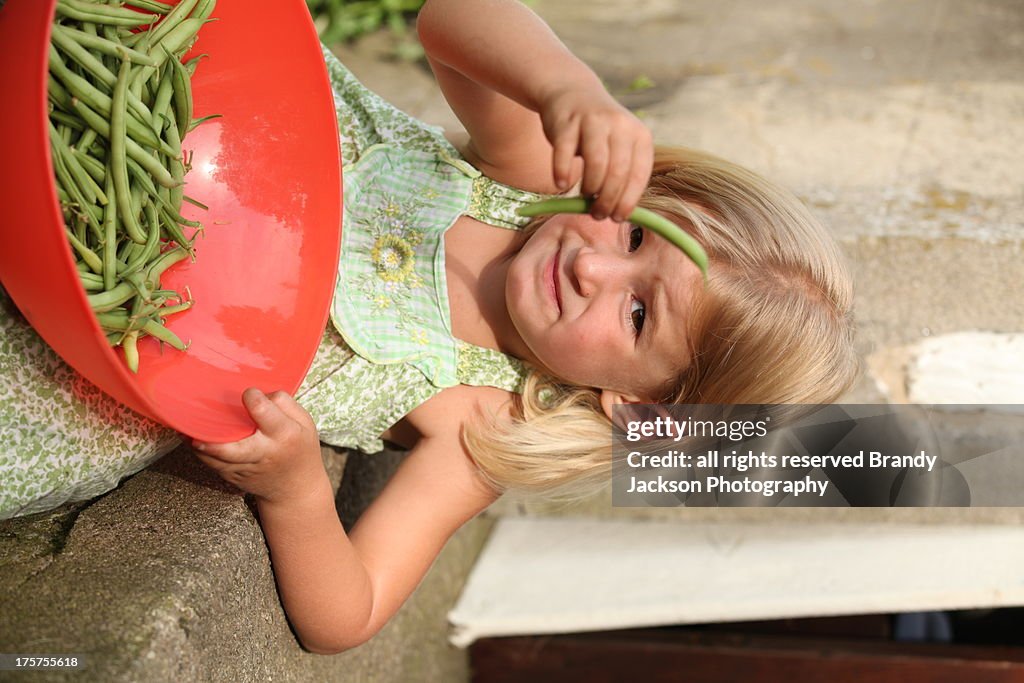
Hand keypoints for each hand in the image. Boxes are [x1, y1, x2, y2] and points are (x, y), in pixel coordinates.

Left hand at [191, 388, 325, 505]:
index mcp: (284, 434)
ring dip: (199, 445)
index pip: (264, 412)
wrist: (295, 488)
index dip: (253, 397)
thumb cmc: (299, 448)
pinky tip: (191, 438)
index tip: (249, 393)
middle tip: (196, 428)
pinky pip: (211, 464)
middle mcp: (264, 453)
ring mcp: (246, 468)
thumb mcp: (304, 422)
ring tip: (185, 429)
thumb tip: (256, 393)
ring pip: (216, 459)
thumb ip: (284, 404)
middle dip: (215, 441)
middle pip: (235, 449)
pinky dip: (199, 452)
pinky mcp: (233, 477)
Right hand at [539, 84, 653, 222]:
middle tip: (598, 214)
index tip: (617, 218)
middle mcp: (620, 125)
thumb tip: (617, 215)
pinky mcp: (567, 122)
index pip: (639, 175)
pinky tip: (561, 184)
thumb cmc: (598, 132)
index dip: (628, 200)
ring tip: (585, 197)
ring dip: (590, 188)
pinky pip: (565, 154)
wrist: (572, 93)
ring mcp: (593, 121)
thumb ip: (622, 175)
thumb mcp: (619, 146)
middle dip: (608, 200)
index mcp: (640, 135)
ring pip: (596, 163)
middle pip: (618, 172)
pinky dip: (562, 173)